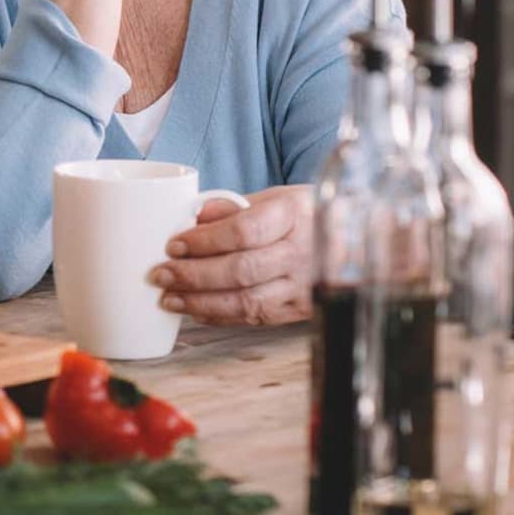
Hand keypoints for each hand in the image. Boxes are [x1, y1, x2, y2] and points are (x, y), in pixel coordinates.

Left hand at [149, 186, 313, 326]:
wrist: (352, 239)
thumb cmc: (304, 215)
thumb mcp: (274, 197)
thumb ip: (232, 206)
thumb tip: (192, 215)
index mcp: (293, 215)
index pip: (243, 231)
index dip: (205, 241)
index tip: (173, 245)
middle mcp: (302, 252)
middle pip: (242, 270)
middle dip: (194, 276)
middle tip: (161, 275)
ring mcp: (304, 285)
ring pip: (248, 301)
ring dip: (202, 303)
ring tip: (169, 299)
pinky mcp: (301, 309)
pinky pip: (257, 317)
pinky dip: (222, 316)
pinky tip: (197, 311)